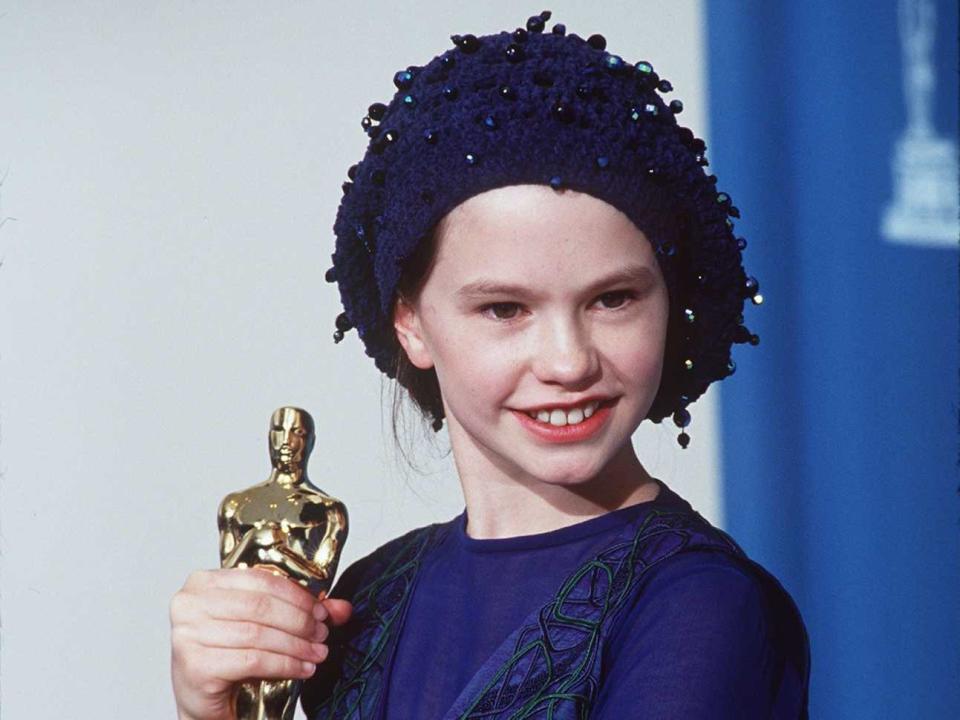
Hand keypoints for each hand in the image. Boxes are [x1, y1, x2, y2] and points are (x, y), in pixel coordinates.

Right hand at [170, 567, 352, 719]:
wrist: (201, 698)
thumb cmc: (227, 654)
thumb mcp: (263, 624)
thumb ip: (299, 611)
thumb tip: (341, 608)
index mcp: (203, 582)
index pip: (260, 580)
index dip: (296, 595)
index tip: (320, 610)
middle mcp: (189, 604)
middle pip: (260, 606)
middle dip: (299, 620)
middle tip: (322, 633)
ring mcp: (188, 635)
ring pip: (258, 634)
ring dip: (296, 645)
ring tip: (317, 653)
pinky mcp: (196, 666)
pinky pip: (252, 660)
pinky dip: (284, 664)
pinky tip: (302, 669)